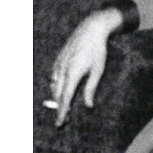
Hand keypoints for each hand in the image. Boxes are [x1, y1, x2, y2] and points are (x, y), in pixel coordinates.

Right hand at [50, 9, 120, 125]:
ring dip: (58, 98)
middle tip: (65, 120)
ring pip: (55, 86)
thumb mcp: (98, 71)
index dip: (62, 112)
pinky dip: (57, 86)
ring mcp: (59, 63)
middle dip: (60, 108)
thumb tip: (89, 106)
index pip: (65, 98)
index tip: (59, 123)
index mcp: (73, 74)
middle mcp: (63, 69)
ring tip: (65, 107)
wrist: (91, 29)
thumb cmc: (97, 51)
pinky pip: (54, 77)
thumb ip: (91, 89)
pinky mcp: (59, 59)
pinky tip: (60, 91)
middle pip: (58, 94)